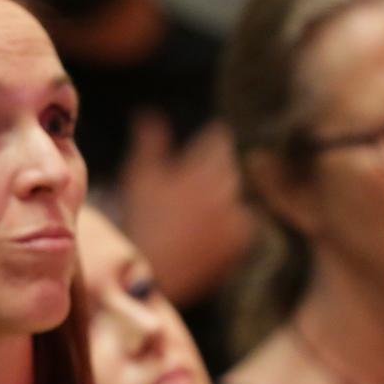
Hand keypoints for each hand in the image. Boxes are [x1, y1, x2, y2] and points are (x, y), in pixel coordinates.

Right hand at [118, 110, 252, 305]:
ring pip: (236, 194)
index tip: (205, 146)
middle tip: (195, 184)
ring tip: (199, 210)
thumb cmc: (140, 220)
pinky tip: (207, 229)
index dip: (212, 140)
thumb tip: (149, 112)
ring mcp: (235, 216)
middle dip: (216, 169)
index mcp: (199, 169)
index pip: (219, 140)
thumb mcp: (139, 176)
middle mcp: (223, 190)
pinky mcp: (241, 241)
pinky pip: (243, 221)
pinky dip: (231, 221)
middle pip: (229, 166)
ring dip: (223, 195)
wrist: (149, 272)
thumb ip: (150, 141)